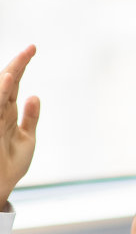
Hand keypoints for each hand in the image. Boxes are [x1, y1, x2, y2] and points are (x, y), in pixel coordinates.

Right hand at [0, 45, 40, 205]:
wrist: (1, 186)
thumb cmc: (11, 163)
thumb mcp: (27, 138)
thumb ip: (31, 117)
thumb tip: (35, 96)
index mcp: (7, 111)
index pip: (14, 83)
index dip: (22, 65)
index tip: (33, 48)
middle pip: (7, 82)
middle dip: (18, 65)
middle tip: (32, 48)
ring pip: (0, 92)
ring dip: (10, 76)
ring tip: (22, 60)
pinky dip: (2, 92)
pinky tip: (9, 80)